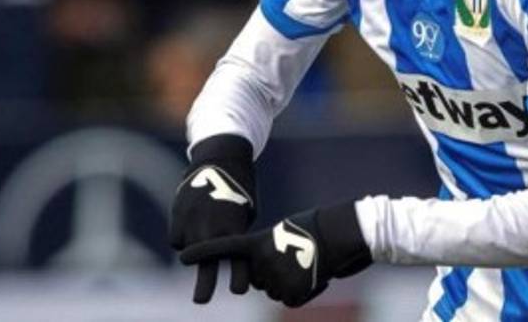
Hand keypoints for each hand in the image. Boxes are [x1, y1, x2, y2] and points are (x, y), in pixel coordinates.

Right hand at [169, 134, 256, 302]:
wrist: (221, 158)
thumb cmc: (241, 188)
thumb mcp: (246, 212)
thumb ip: (235, 235)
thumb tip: (229, 256)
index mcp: (234, 226)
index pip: (236, 258)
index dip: (238, 275)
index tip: (239, 291)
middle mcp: (211, 226)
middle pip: (206, 262)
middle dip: (205, 283)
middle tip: (202, 301)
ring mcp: (192, 221)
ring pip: (189, 250)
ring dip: (195, 249)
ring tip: (205, 230)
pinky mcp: (177, 215)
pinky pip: (177, 238)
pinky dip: (183, 236)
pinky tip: (193, 221)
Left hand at [180, 202, 372, 307]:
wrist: (344, 232)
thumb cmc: (319, 227)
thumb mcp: (287, 232)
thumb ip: (266, 251)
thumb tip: (260, 274)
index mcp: (259, 242)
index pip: (226, 247)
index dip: (204, 252)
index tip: (182, 257)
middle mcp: (262, 260)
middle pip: (257, 279)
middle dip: (271, 274)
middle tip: (296, 258)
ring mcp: (276, 277)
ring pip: (274, 291)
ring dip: (290, 283)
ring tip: (310, 264)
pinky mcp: (292, 292)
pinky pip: (290, 300)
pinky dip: (303, 293)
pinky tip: (317, 276)